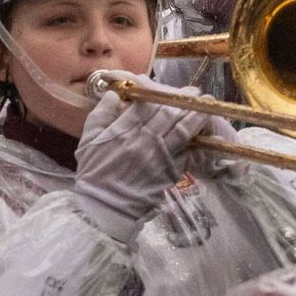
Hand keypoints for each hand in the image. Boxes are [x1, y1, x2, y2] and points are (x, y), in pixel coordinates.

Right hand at [70, 84, 203, 240]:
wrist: (104, 208)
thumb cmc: (93, 174)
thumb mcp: (87, 141)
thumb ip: (100, 115)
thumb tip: (112, 95)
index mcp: (123, 130)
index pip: (147, 104)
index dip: (161, 93)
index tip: (169, 88)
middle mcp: (144, 139)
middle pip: (169, 114)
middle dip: (184, 101)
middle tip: (195, 93)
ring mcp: (159, 156)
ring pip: (183, 130)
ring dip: (197, 116)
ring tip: (208, 106)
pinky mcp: (169, 172)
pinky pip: (188, 154)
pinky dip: (199, 144)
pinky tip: (208, 135)